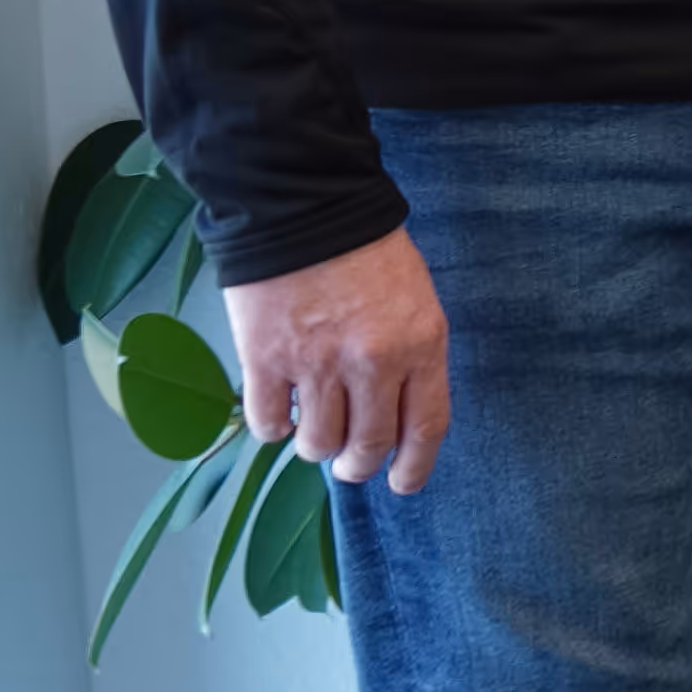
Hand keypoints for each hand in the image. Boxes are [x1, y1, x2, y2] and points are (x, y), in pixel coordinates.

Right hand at [226, 229, 451, 491]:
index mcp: (421, 345)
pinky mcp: (266, 360)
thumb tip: (395, 409)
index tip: (402, 483)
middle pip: (368, 444)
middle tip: (350, 465)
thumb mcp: (416, 299)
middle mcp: (373, 362)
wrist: (305, 208)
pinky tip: (278, 413)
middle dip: (358, 465)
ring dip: (315, 448)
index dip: (415, 466)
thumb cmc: (366, 250)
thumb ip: (411, 354)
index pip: (426, 426)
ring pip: (317, 443)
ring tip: (313, 433)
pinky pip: (269, 422)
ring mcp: (318, 364)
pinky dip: (272, 428)